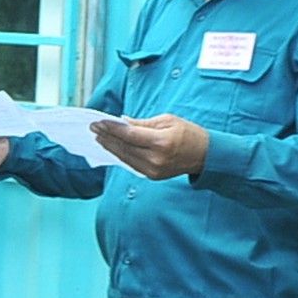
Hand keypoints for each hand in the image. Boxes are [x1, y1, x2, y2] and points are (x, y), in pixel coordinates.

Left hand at [91, 114, 208, 179]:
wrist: (204, 155)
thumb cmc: (188, 133)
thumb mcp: (167, 120)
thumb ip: (142, 123)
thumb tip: (122, 122)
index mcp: (161, 142)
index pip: (129, 134)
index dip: (111, 128)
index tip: (98, 122)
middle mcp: (155, 159)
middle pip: (124, 147)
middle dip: (107, 137)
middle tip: (93, 128)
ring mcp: (153, 170)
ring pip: (125, 157)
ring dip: (110, 147)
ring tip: (99, 137)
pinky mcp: (152, 176)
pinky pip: (131, 164)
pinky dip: (120, 155)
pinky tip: (112, 147)